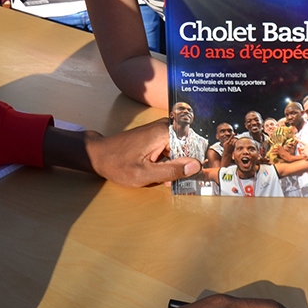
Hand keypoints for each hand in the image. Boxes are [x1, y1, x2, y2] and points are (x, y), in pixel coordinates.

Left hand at [42, 119, 200, 187]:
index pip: (195, 142)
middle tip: (187, 180)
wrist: (98, 155)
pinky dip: (171, 162)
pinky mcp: (156, 137)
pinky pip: (172, 149)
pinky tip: (163, 174)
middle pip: (190, 145)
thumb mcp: (145, 174)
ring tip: (170, 178)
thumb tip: (196, 166)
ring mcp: (161, 131)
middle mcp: (165, 127)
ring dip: (179, 165)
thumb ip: (172, 170)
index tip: (209, 172)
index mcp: (165, 133)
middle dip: (190, 164)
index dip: (203, 158)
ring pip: (181, 149)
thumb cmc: (118, 165)